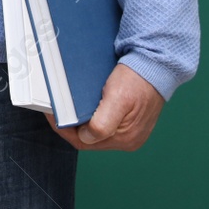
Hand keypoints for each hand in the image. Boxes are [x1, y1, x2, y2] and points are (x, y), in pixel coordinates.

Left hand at [44, 63, 163, 150]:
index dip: (65, 130)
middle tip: (58, 109)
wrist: (155, 66)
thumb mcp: (118, 99)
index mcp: (125, 139)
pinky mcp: (128, 121)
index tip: (52, 116)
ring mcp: (129, 131)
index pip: (84, 142)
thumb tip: (87, 137)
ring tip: (69, 106)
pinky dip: (91, 116)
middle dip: (71, 125)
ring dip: (80, 120)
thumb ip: (102, 123)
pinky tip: (85, 105)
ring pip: (95, 131)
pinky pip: (103, 123)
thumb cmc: (137, 80)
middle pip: (88, 138)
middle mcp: (128, 139)